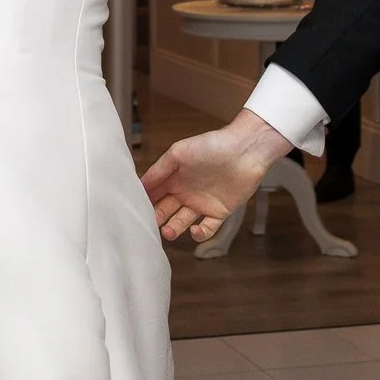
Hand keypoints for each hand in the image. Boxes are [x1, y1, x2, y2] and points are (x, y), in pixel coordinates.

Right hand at [143, 110, 293, 242]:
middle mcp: (186, 192)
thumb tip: (140, 185)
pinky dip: (200, 233)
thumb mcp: (178, 153)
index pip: (154, 194)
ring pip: (182, 222)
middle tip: (150, 225)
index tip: (135, 212)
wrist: (245, 150)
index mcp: (174, 178)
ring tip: (168, 232)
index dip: (145, 203)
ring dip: (173, 229)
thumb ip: (159, 170)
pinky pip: (207, 228)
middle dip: (156, 219)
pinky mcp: (219, 212)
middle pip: (165, 211)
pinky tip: (195, 229)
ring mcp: (202, 203)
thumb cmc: (211, 146)